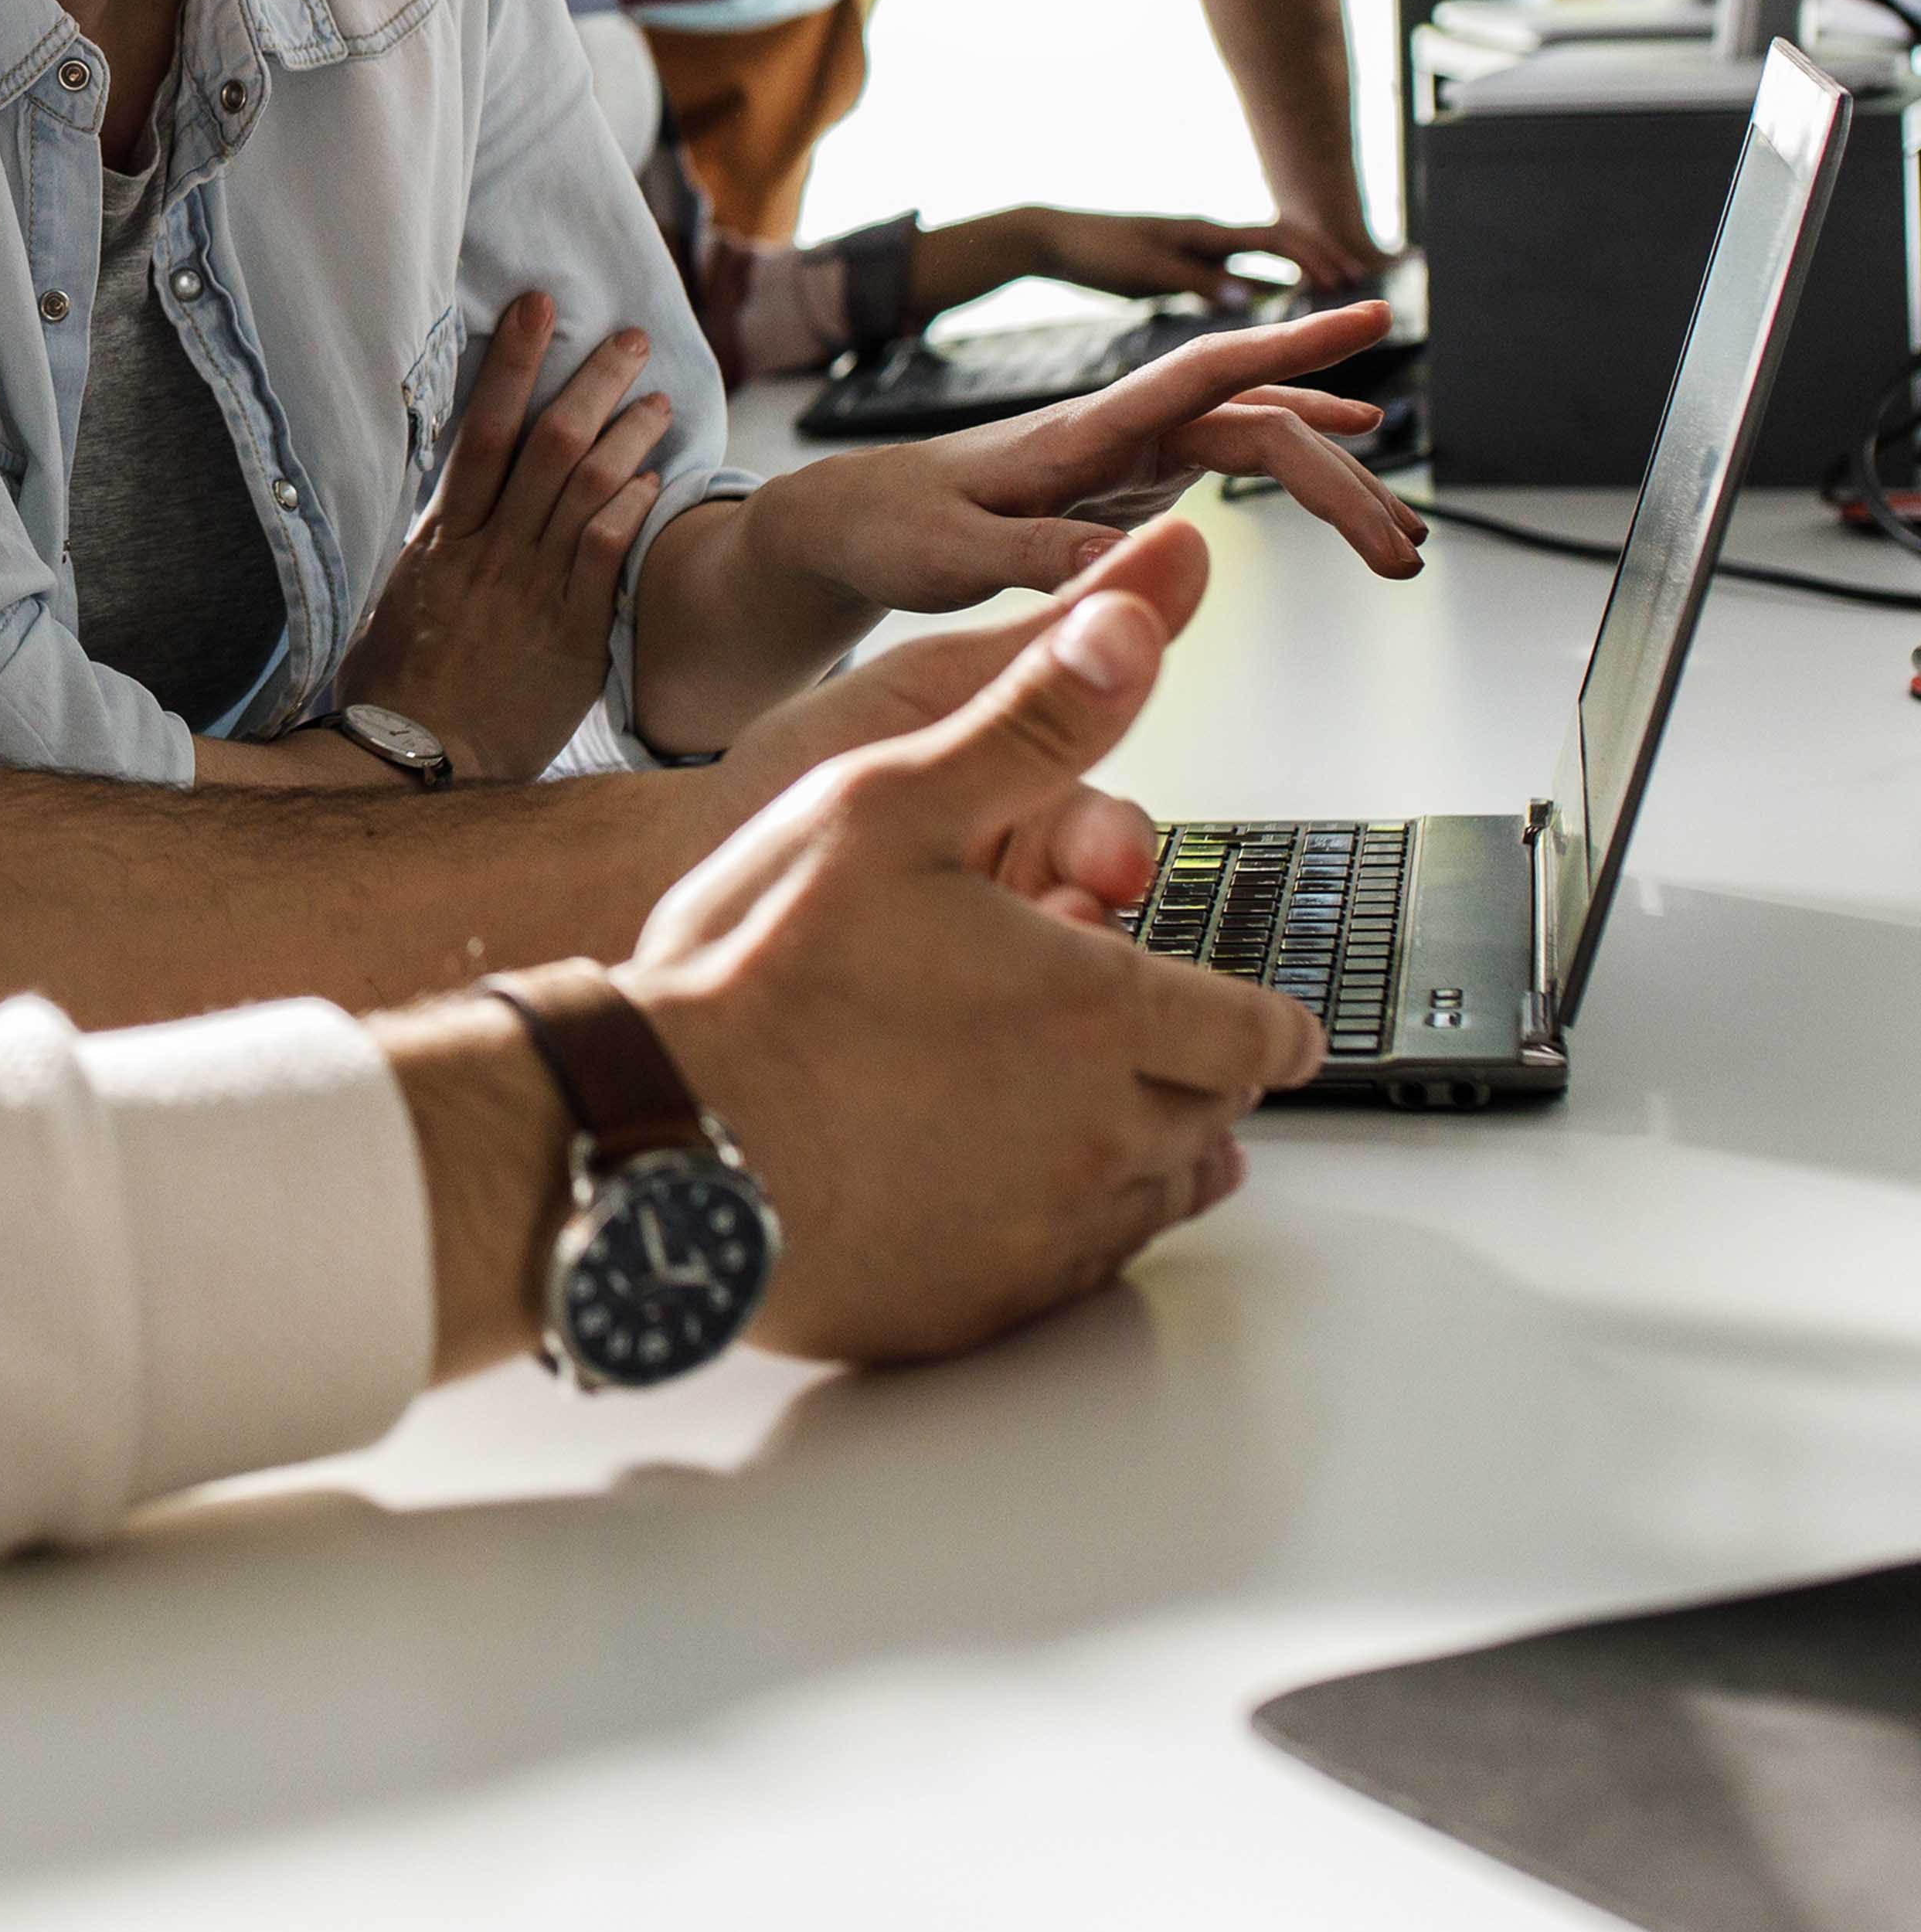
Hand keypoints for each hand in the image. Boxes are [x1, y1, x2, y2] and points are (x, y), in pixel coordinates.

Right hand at [342, 292, 673, 780]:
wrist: (415, 758)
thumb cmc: (397, 684)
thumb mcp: (402, 599)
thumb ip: (440, 548)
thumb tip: (458, 504)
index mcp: (445, 536)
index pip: (484, 427)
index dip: (514, 361)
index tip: (538, 309)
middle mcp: (490, 549)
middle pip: (546, 441)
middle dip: (590, 380)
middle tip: (628, 337)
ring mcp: (531, 588)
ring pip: (585, 487)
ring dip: (626, 435)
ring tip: (659, 399)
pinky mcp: (569, 633)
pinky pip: (602, 556)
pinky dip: (627, 511)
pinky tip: (652, 480)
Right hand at [628, 521, 1318, 1362]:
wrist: (657, 1130)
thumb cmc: (760, 968)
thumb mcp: (890, 800)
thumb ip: (1034, 721)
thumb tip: (1141, 625)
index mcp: (1098, 1008)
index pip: (1255, 1032)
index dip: (1267, 1018)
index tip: (1273, 1023)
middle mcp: (1098, 1132)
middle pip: (1211, 1117)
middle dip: (1193, 1074)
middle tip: (1149, 1043)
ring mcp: (1040, 1232)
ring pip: (1154, 1200)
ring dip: (1144, 1153)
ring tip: (1097, 1116)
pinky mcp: (975, 1305)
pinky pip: (1071, 1274)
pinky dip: (1064, 1230)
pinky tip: (1011, 1195)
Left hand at [745, 299, 1425, 614]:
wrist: (857, 519)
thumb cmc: (894, 526)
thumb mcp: (955, 552)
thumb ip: (1036, 554)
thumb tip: (1129, 565)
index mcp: (1081, 432)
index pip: (1201, 371)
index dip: (1288, 345)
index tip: (1366, 320)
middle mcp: (1118, 430)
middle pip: (1255, 427)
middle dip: (1339, 479)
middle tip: (1404, 548)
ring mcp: (1130, 453)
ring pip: (1255, 448)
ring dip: (1332, 488)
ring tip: (1403, 541)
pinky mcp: (1129, 483)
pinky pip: (1231, 470)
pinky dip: (1295, 479)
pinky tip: (1347, 480)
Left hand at [1016, 205, 1372, 303]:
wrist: (1053, 240)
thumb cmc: (1095, 251)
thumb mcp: (1145, 268)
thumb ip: (1195, 281)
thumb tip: (1250, 297)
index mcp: (1203, 235)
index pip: (1277, 239)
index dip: (1317, 257)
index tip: (1350, 278)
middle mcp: (1208, 241)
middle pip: (1280, 245)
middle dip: (1320, 261)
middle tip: (1359, 286)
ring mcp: (1197, 255)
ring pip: (1261, 264)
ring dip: (1296, 278)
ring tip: (1334, 299)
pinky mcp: (1182, 272)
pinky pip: (1236, 281)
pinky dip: (1263, 293)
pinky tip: (1277, 313)